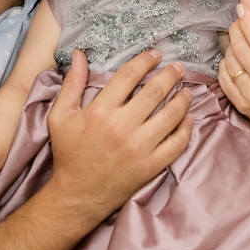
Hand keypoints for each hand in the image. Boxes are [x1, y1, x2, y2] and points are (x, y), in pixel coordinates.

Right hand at [46, 49, 193, 224]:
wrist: (77, 195)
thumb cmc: (69, 153)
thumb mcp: (61, 116)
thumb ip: (72, 83)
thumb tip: (79, 54)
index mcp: (100, 111)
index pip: (129, 76)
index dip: (145, 61)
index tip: (155, 55)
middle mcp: (122, 127)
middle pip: (154, 92)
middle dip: (170, 75)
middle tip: (178, 67)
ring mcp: (139, 148)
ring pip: (170, 115)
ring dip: (182, 99)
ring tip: (186, 90)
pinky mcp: (150, 166)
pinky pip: (176, 144)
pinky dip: (186, 129)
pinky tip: (188, 118)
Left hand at [218, 6, 249, 144]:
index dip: (247, 22)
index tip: (242, 10)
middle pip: (241, 48)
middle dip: (236, 29)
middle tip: (237, 21)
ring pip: (230, 61)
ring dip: (230, 46)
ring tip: (237, 41)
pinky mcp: (239, 104)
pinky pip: (224, 77)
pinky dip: (225, 64)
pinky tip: (233, 59)